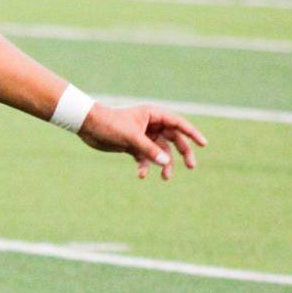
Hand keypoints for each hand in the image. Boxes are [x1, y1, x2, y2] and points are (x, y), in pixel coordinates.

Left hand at [80, 102, 207, 180]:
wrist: (87, 127)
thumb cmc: (109, 124)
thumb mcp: (131, 138)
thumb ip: (149, 150)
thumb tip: (166, 163)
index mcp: (153, 115)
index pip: (178, 123)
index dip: (192, 133)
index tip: (204, 143)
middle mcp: (151, 125)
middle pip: (174, 139)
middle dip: (183, 153)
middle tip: (192, 166)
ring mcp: (143, 136)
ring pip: (160, 151)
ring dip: (163, 164)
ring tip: (165, 178)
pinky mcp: (133, 146)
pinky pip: (145, 158)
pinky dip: (145, 166)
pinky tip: (140, 175)